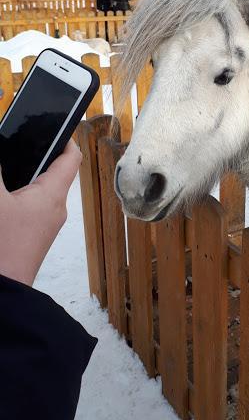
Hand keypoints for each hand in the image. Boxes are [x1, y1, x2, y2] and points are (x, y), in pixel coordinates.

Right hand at [0, 142, 81, 285]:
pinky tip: (1, 197)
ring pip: (37, 191)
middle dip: (34, 156)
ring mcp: (43, 225)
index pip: (71, 158)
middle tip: (18, 142)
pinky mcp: (30, 237)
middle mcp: (54, 209)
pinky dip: (15, 197)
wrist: (2, 295)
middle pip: (51, 172)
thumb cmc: (2, 250)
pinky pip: (27, 208)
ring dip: (22, 177)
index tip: (53, 124)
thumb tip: (2, 155)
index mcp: (52, 195)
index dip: (64, 137)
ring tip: (8, 166)